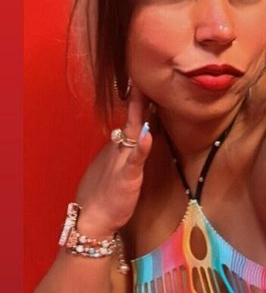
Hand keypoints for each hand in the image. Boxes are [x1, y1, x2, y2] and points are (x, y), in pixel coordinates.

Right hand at [75, 85, 152, 235]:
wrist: (92, 218)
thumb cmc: (105, 195)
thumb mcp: (116, 168)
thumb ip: (128, 152)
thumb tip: (140, 136)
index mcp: (118, 146)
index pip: (130, 118)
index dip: (138, 100)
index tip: (145, 80)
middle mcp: (119, 148)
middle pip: (131, 118)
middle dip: (138, 96)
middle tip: (145, 74)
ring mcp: (122, 160)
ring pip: (132, 132)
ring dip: (139, 112)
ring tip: (146, 91)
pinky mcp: (127, 176)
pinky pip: (135, 159)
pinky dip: (141, 145)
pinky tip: (146, 132)